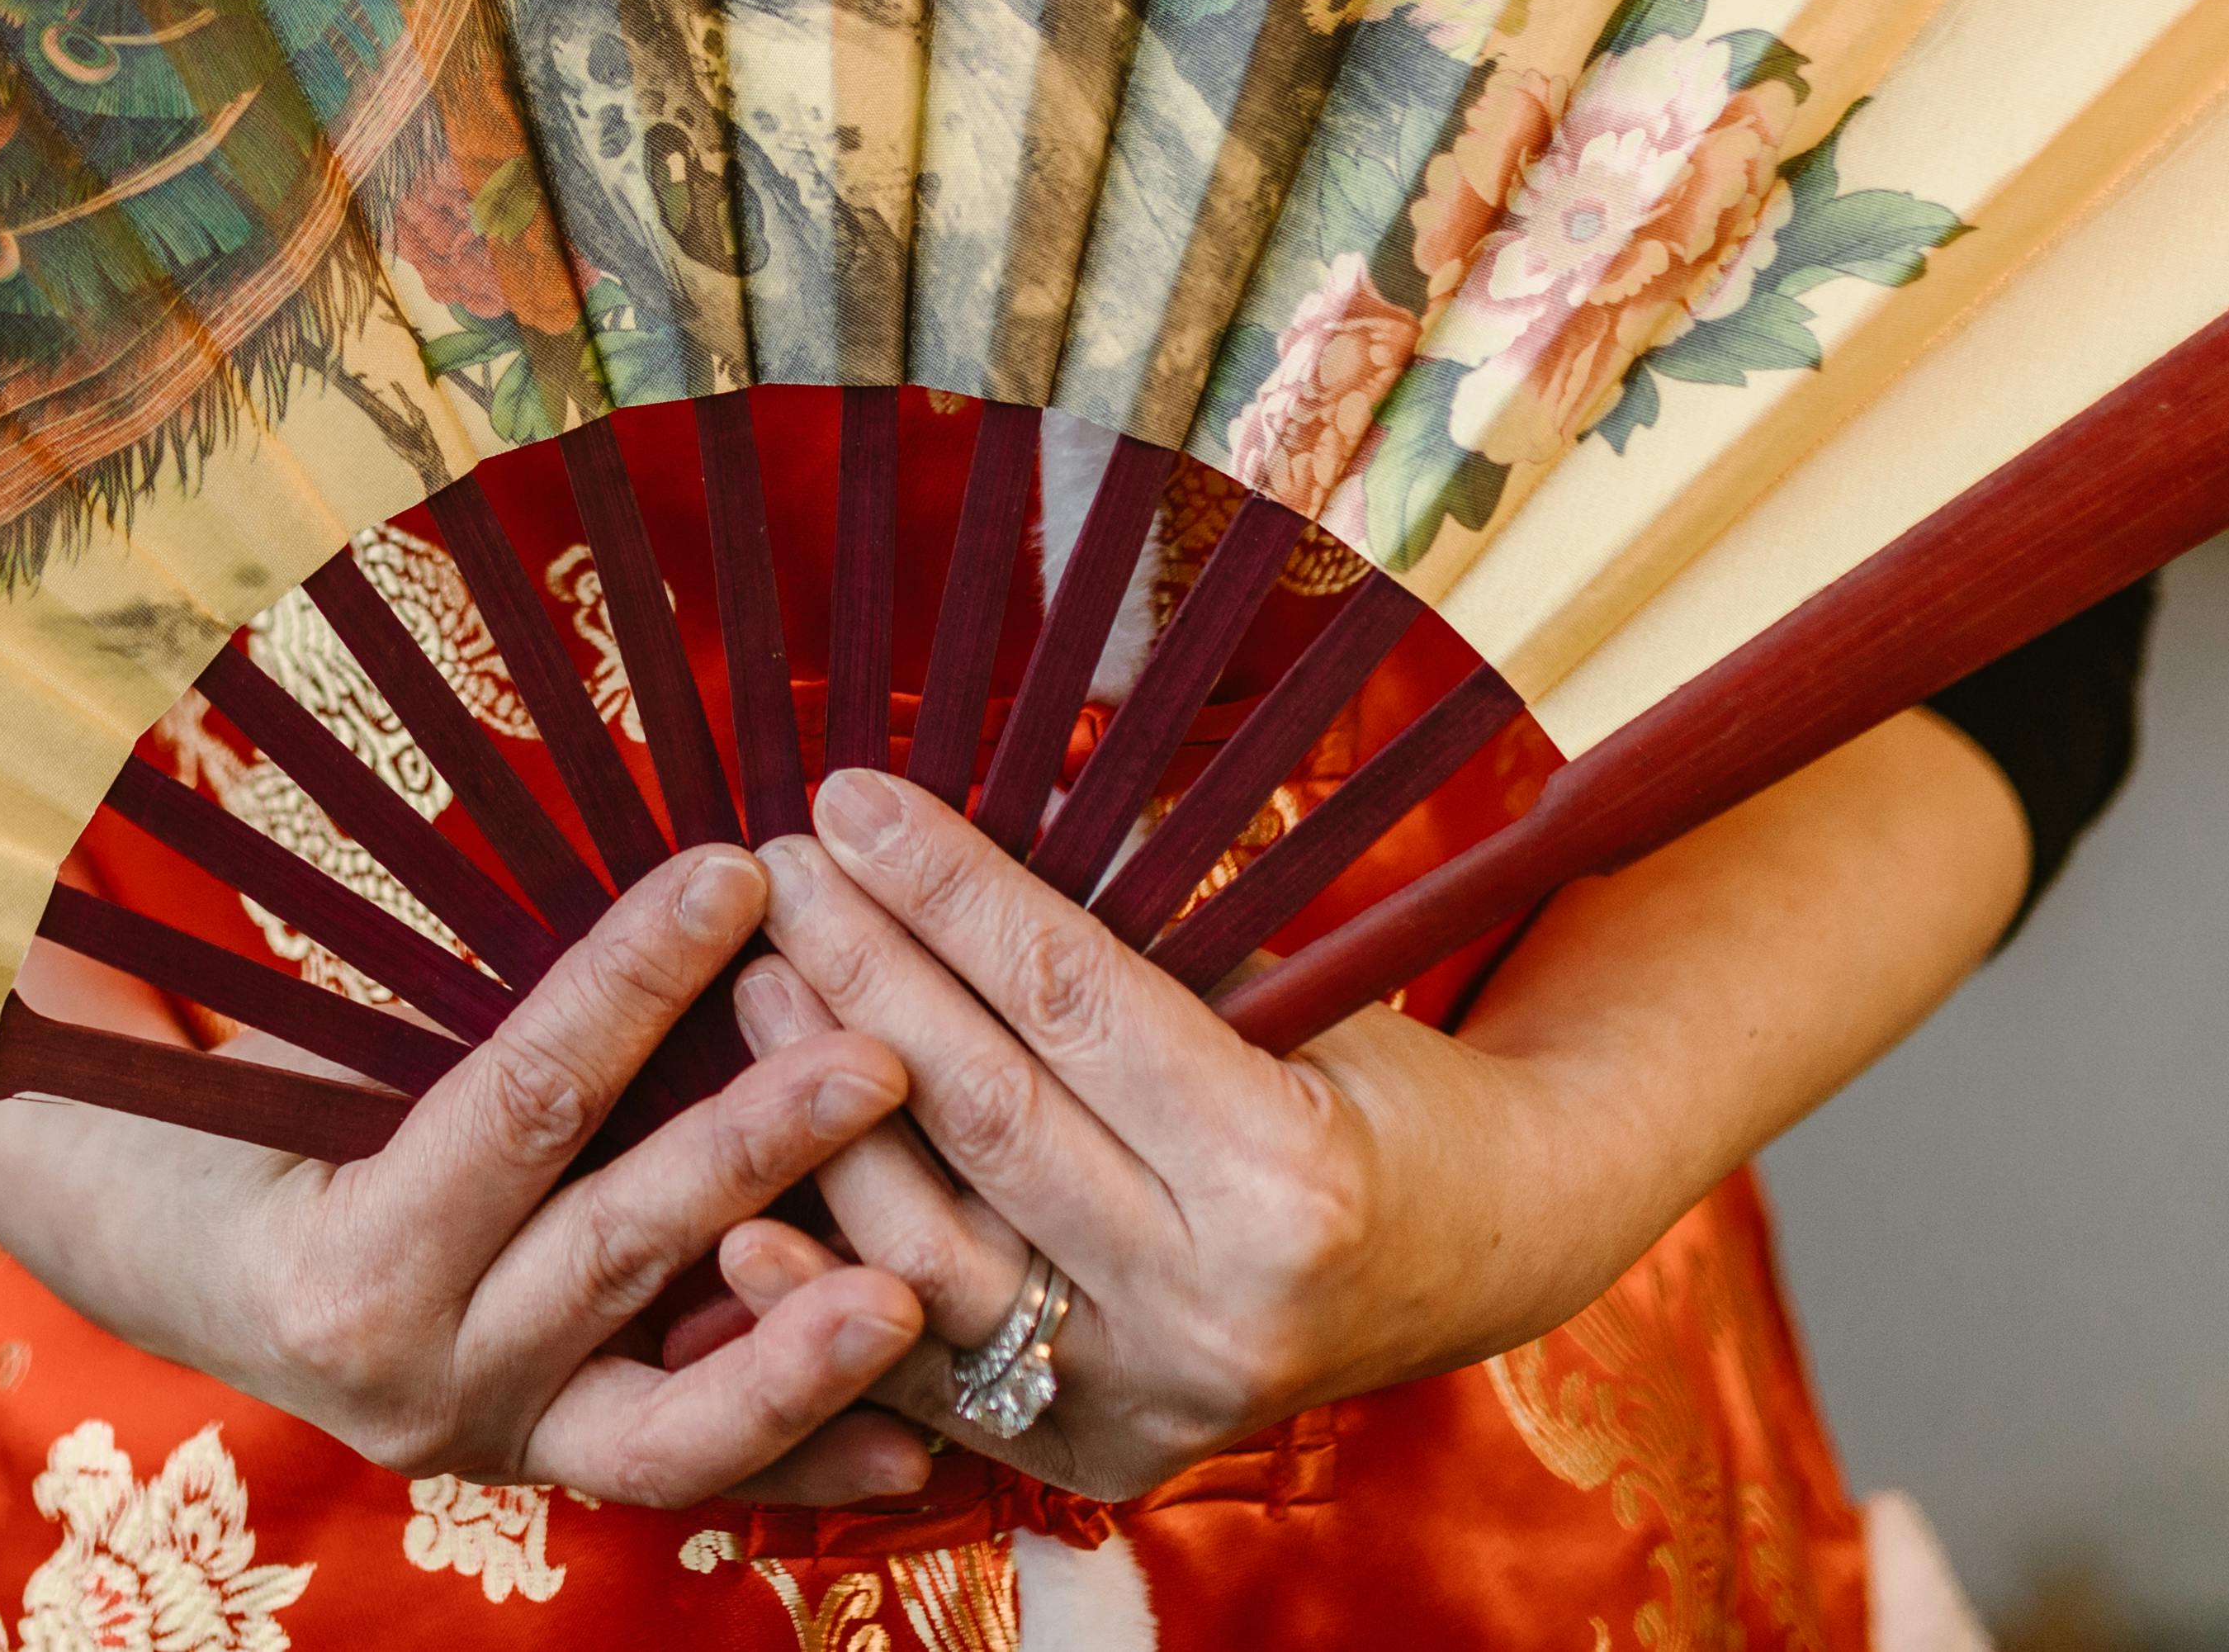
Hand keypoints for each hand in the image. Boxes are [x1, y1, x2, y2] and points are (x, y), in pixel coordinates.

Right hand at [0, 841, 946, 1509]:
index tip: (739, 872)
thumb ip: (443, 976)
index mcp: (340, 1265)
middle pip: (613, 1252)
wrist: (152, 1257)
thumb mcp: (300, 1038)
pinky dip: (805, 1459)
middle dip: (757, 1151)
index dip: (633, 980)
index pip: (522, 1100)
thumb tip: (627, 852)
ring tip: (921, 1289)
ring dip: (805, 1344)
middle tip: (882, 1057)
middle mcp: (412, 1378)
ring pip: (670, 1415)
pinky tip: (918, 1447)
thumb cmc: (223, 1109)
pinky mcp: (540, 1468)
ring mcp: (486, 1439)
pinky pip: (688, 1473)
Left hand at [738, 719, 2032, 1500]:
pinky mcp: (1093, 1455)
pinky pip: (924, 1371)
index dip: (947, 888)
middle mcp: (1217, 1305)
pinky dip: (825, 1290)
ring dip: (816, 1106)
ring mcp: (1149, 1399)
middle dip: (859, 971)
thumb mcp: (1304, 972)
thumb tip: (1007, 773)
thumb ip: (1155, 898)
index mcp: (1289, 1174)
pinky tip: (744, 1203)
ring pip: (930, 1248)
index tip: (849, 796)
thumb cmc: (1382, 1079)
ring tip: (754, 982)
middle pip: (986, 1112)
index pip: (1073, 1001)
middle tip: (772, 864)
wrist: (1483, 1254)